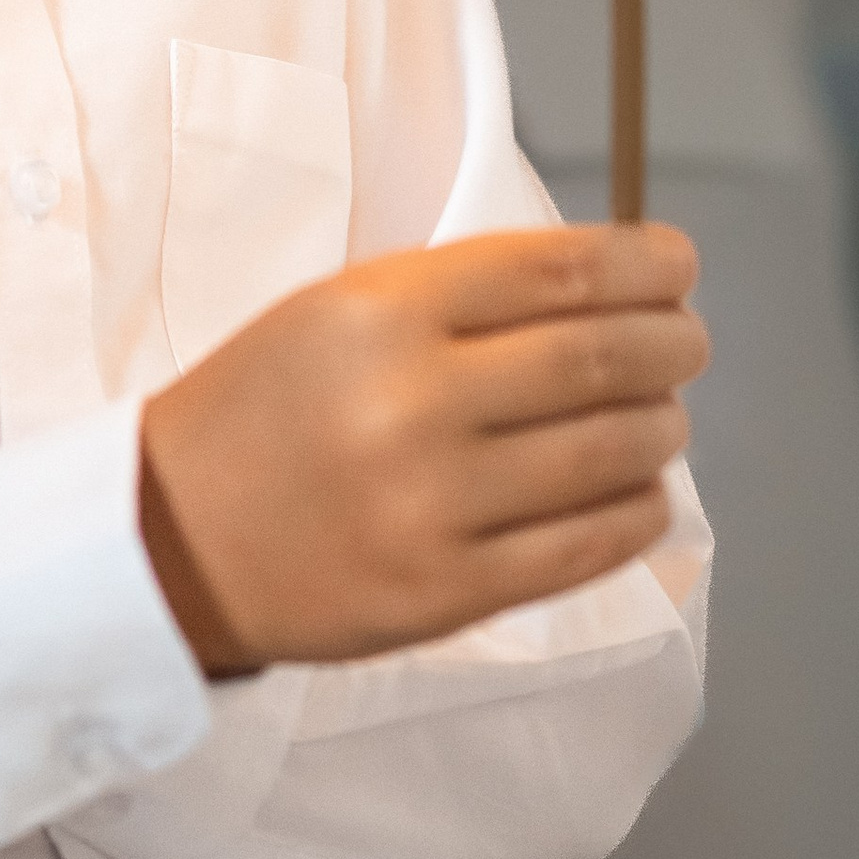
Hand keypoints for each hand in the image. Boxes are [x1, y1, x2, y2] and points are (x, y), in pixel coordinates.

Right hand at [137, 223, 706, 673]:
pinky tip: (641, 491)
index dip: (644, 264)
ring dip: (661, 426)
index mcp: (378, 314)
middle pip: (601, 358)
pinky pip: (587, 545)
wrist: (169, 540)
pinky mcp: (447, 593)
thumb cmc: (263, 410)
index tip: (679, 266)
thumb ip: (458, 297)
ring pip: (610, 453)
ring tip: (662, 416)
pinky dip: (638, 510)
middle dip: (671, 344)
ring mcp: (433, 507)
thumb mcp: (333, 311)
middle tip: (688, 342)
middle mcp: (412, 404)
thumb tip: (606, 287)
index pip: (558, 270)